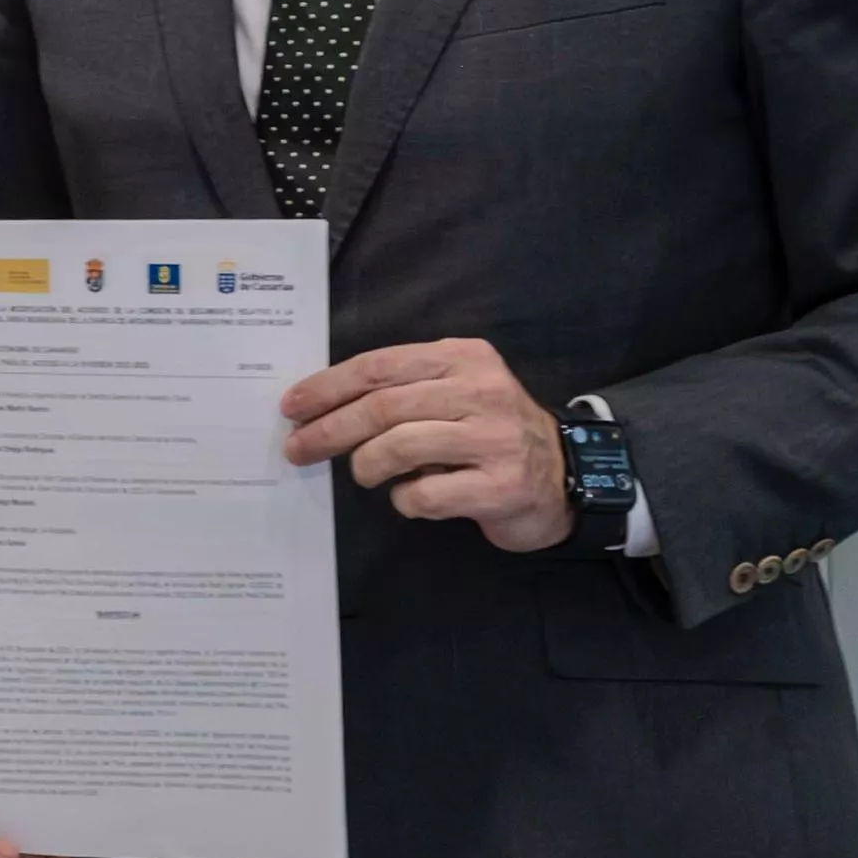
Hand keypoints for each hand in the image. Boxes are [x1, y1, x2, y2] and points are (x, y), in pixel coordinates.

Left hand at [281, 336, 572, 554]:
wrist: (564, 476)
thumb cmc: (491, 433)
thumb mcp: (456, 393)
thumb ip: (404, 392)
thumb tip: (325, 407)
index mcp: (463, 358)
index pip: (380, 366)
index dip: (329, 386)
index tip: (293, 406)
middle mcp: (481, 391)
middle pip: (383, 406)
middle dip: (330, 429)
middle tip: (298, 449)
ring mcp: (494, 438)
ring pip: (399, 447)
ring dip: (366, 465)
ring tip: (364, 475)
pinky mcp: (501, 486)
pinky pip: (427, 494)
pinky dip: (405, 500)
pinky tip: (411, 498)